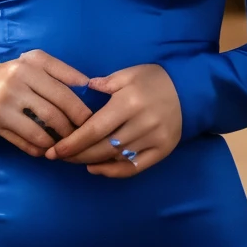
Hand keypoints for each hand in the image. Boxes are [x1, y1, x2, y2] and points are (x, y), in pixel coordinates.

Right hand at [0, 49, 95, 157]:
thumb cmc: (10, 77)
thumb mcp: (32, 64)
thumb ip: (59, 71)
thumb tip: (88, 85)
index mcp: (30, 64)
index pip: (64, 89)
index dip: (81, 108)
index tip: (91, 120)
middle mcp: (16, 80)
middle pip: (54, 112)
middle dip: (71, 129)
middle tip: (80, 138)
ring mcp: (4, 103)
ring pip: (40, 130)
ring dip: (56, 142)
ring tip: (63, 145)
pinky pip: (24, 141)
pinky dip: (38, 149)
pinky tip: (43, 150)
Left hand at [47, 63, 182, 176]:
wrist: (191, 90)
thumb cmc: (154, 79)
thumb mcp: (128, 74)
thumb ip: (103, 84)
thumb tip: (81, 90)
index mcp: (128, 104)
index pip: (94, 129)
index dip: (72, 143)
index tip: (55, 150)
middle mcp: (140, 124)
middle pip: (102, 148)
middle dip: (77, 155)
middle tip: (59, 157)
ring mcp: (153, 140)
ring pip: (116, 158)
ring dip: (92, 162)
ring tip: (74, 160)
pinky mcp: (162, 151)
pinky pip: (135, 168)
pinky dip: (114, 171)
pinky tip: (97, 169)